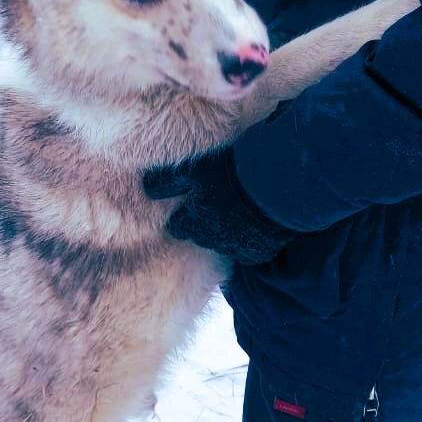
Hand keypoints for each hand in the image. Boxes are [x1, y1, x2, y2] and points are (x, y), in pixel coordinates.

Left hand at [143, 147, 294, 265]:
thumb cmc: (231, 172)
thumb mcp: (194, 169)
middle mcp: (212, 240)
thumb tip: (147, 190)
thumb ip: (167, 182)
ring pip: (226, 246)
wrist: (275, 184)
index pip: (178, 227)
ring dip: (228, 234)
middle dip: (205, 226)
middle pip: (202, 237)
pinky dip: (251, 242)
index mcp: (193, 221)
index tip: (188, 211)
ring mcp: (236, 248)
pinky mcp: (260, 251)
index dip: (182, 218)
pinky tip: (256, 228)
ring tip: (236, 217)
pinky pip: (250, 252)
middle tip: (215, 209)